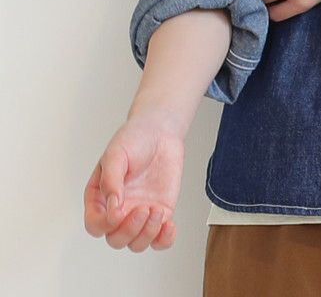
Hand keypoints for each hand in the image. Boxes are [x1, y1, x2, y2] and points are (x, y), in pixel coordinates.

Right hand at [83, 113, 184, 251]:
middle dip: (130, 230)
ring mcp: (139, 213)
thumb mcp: (116, 154)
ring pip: (137, 243)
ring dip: (147, 234)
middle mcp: (118, 210)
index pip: (95, 225)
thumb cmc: (134, 139)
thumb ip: (111, 180)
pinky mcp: (159, 212)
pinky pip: (160, 239)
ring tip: (157, 211)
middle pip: (116, 239)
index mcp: (100, 198)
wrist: (160, 131)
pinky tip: (169, 225)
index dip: (105, 224)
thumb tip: (112, 206)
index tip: (119, 211)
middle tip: (144, 208)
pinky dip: (164, 239)